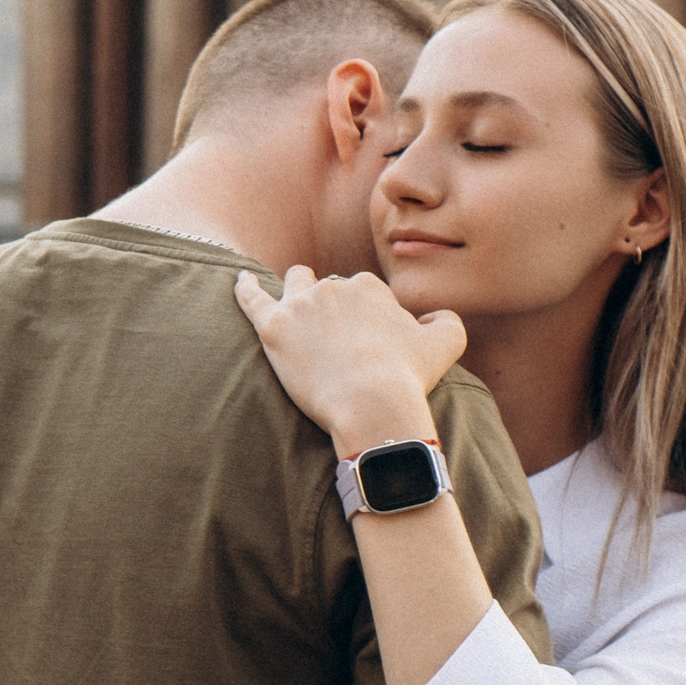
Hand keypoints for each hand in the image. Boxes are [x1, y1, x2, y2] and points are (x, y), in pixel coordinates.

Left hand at [234, 266, 464, 455]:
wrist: (372, 404)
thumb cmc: (409, 378)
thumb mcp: (446, 344)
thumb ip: (446, 321)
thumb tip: (433, 316)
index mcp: (368, 286)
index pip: (361, 293)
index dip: (365, 320)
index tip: (368, 347)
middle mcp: (333, 286)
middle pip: (328, 288)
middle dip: (332, 306)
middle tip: (337, 342)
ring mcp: (300, 305)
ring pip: (295, 285)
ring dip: (298, 293)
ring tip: (298, 314)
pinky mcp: (273, 328)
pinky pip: (251, 298)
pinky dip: (245, 288)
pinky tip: (240, 280)